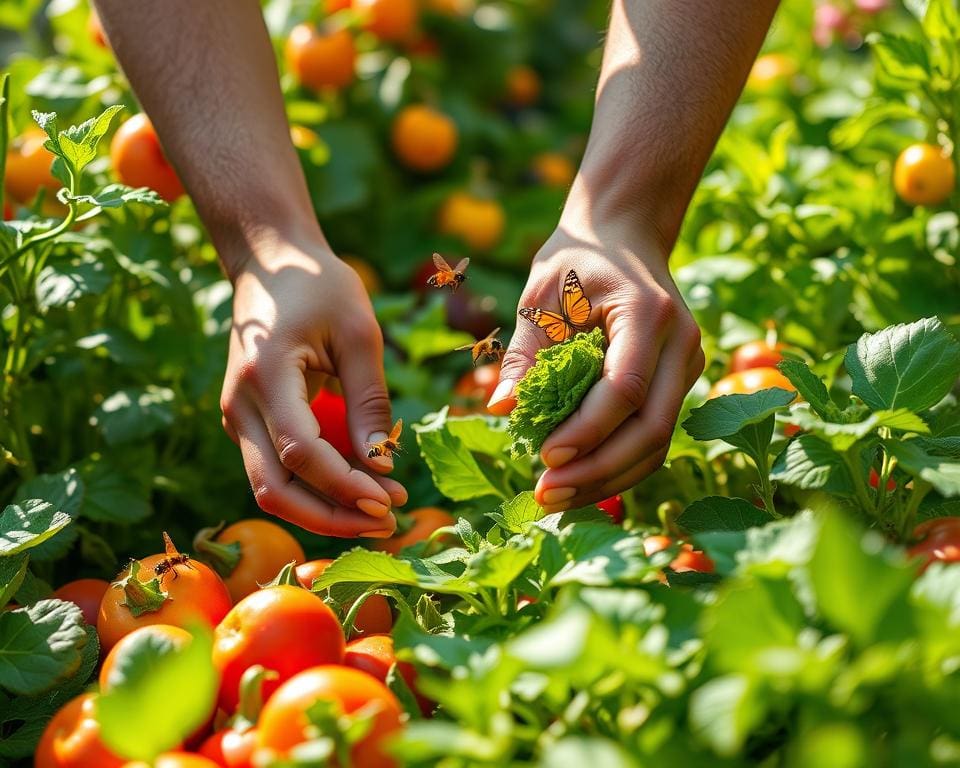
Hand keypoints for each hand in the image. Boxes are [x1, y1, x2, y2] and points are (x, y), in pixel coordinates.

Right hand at [220, 230, 405, 536]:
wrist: (270, 262)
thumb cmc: (319, 287)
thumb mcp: (359, 334)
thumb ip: (369, 402)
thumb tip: (384, 468)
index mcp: (265, 376)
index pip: (300, 452)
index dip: (345, 485)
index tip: (390, 501)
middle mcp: (240, 406)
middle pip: (274, 490)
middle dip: (331, 517)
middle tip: (388, 522)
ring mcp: (238, 418)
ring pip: (271, 489)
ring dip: (323, 510)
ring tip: (381, 511)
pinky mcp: (248, 423)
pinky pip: (277, 471)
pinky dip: (315, 488)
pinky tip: (359, 488)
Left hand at [488, 219, 703, 511]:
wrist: (625, 236)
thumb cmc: (577, 260)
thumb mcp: (541, 294)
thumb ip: (524, 352)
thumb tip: (501, 408)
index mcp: (649, 312)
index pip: (626, 387)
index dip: (588, 430)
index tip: (545, 455)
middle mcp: (682, 342)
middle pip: (652, 427)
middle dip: (598, 469)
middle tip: (545, 494)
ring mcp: (688, 364)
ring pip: (659, 442)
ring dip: (608, 478)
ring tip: (556, 498)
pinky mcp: (680, 382)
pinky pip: (655, 435)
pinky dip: (619, 465)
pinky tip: (580, 482)